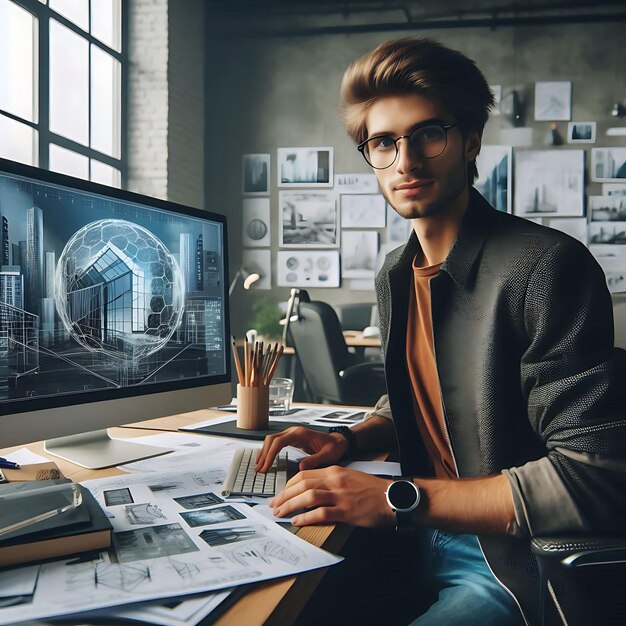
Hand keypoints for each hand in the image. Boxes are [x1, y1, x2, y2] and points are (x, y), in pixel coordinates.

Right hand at [255, 426, 348, 472]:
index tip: (265, 466)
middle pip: (272, 439)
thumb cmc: (334, 447)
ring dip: (264, 452)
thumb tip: (301, 467)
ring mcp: (292, 434)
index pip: (279, 441)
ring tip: (259, 467)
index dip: (270, 454)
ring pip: (272, 440)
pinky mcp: (292, 439)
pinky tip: (266, 460)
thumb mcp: (327, 455)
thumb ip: (315, 460)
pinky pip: (276, 443)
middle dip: (264, 454)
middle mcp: (294, 431)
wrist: (338, 441)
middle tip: (259, 469)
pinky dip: (269, 451)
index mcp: (300, 434)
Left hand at [269, 466, 394, 527]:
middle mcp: (335, 480)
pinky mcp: (347, 510)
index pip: (303, 475)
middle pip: (301, 484)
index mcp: (334, 471)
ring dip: (290, 506)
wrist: (393, 497)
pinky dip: (306, 517)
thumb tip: (311, 492)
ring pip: (308, 496)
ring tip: (280, 514)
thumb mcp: (349, 479)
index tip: (280, 495)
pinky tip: (297, 521)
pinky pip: (321, 513)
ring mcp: (340, 495)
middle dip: (284, 496)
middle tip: (274, 506)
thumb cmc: (372, 491)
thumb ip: (331, 482)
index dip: (288, 486)